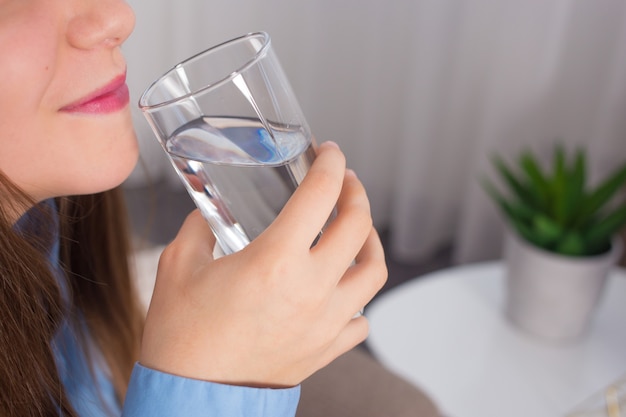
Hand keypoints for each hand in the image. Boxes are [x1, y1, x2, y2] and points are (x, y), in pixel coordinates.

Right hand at [139, 141, 386, 386]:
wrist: (190, 400)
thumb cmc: (182, 338)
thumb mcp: (178, 267)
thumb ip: (199, 228)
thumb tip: (209, 214)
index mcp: (276, 260)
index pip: (321, 194)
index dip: (330, 163)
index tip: (330, 152)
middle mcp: (311, 288)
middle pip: (359, 225)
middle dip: (356, 192)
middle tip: (345, 182)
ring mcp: (326, 322)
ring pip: (374, 271)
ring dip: (370, 241)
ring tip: (356, 230)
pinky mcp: (326, 349)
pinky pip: (361, 319)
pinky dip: (357, 297)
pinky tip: (341, 289)